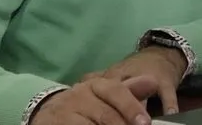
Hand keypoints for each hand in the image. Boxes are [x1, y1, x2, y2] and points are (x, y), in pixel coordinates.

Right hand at [30, 76, 156, 124]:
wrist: (48, 112)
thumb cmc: (85, 104)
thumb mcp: (106, 94)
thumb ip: (129, 90)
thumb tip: (152, 81)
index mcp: (97, 85)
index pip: (116, 91)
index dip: (131, 107)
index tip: (145, 123)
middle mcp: (80, 95)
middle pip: (106, 114)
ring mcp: (66, 111)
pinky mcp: (55, 124)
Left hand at [84, 46, 187, 114]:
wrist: (162, 54)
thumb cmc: (135, 69)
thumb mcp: (115, 74)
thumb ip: (97, 81)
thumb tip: (75, 88)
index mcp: (113, 75)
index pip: (101, 90)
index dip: (96, 106)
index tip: (90, 120)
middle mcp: (128, 74)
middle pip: (118, 92)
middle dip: (114, 111)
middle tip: (111, 123)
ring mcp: (147, 76)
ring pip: (141, 94)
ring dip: (137, 109)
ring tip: (139, 123)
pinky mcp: (165, 81)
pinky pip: (167, 93)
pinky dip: (168, 104)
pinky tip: (169, 114)